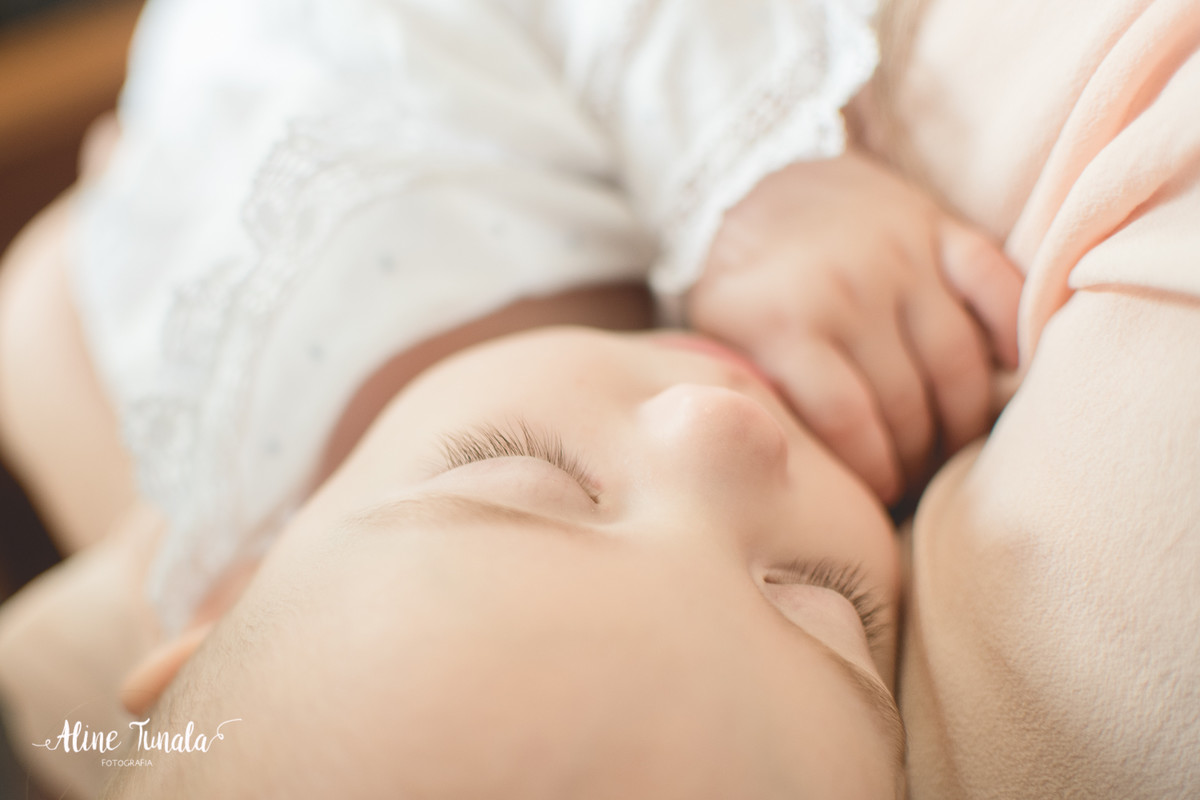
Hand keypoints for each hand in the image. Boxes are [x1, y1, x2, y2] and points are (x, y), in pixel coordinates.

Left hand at [688, 149, 1021, 501]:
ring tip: (954, 447)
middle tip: (918, 480)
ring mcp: (901, 254)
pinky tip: (1010, 375)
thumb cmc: (743, 281)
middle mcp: (849, 288)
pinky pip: (998, 285)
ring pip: (959, 361)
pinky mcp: (940, 227)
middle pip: (908, 401)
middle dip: (918, 457)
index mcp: (786, 323)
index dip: (875, 472)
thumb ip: (758, 395)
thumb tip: (801, 469)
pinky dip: (1015, 333)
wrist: (756, 178)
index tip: (879, 498)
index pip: (849, 421)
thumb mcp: (717, 337)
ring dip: (965, 419)